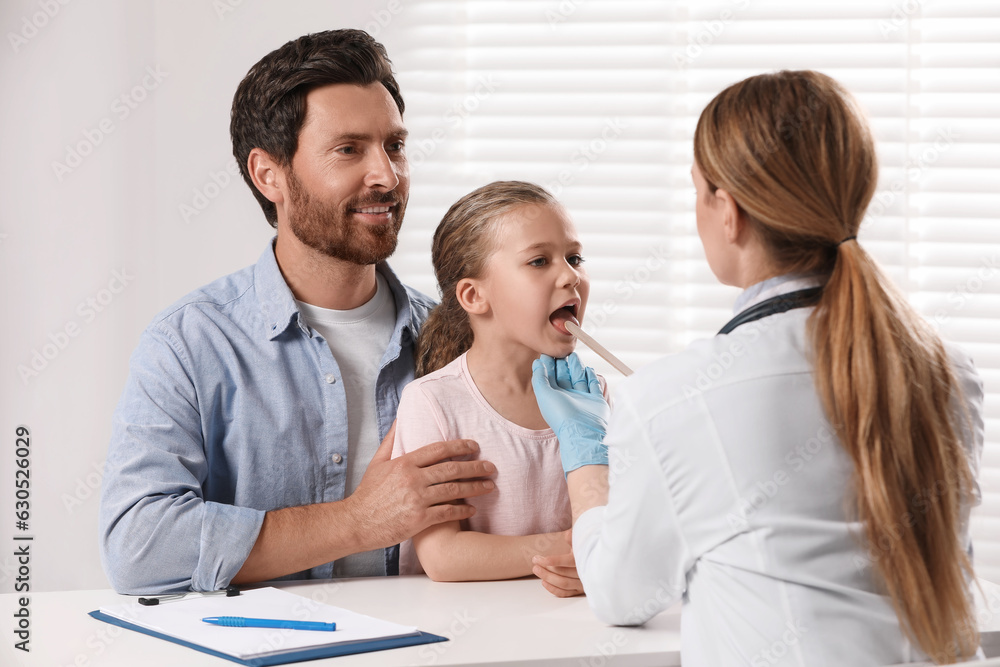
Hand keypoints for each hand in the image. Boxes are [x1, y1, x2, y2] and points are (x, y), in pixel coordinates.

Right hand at [347, 421, 496, 549]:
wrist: (356, 523)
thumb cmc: (367, 494)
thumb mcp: (377, 463)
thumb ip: (391, 441)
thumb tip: (399, 419)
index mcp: (404, 463)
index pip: (439, 449)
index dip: (460, 446)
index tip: (474, 446)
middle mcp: (413, 479)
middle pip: (452, 469)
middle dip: (475, 467)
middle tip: (491, 467)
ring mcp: (417, 499)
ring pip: (454, 490)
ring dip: (475, 488)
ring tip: (489, 486)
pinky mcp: (419, 519)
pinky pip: (448, 512)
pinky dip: (462, 510)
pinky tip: (472, 509)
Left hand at [531, 353, 609, 473]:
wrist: (583, 432)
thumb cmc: (561, 415)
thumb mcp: (544, 395)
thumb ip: (540, 378)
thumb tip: (537, 363)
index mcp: (554, 397)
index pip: (550, 377)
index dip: (549, 364)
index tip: (547, 352)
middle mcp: (567, 397)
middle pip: (565, 375)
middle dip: (563, 363)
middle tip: (561, 350)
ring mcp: (582, 399)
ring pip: (578, 378)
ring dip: (576, 366)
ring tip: (573, 355)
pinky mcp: (596, 400)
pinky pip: (593, 385)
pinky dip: (591, 376)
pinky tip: (588, 368)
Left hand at [532, 531, 583, 596]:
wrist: (594, 561)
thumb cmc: (583, 549)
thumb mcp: (579, 541)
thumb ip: (573, 538)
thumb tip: (568, 534)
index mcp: (585, 559)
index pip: (569, 562)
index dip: (554, 561)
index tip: (539, 559)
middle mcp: (585, 573)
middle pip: (564, 574)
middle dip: (546, 568)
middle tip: (535, 561)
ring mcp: (583, 584)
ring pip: (563, 584)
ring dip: (547, 577)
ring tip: (536, 569)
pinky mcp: (579, 590)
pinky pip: (565, 593)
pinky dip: (553, 589)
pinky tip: (543, 582)